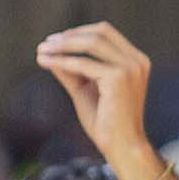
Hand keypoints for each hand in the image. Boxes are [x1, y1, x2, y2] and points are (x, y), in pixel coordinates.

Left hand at [34, 24, 156, 160]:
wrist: (122, 148)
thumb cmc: (106, 123)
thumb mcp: (84, 90)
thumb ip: (70, 71)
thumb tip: (49, 52)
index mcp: (135, 61)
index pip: (105, 33)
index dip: (79, 32)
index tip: (56, 40)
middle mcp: (136, 61)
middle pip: (99, 33)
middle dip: (69, 36)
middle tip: (46, 44)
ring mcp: (130, 68)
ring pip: (90, 44)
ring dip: (63, 45)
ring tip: (42, 50)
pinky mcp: (118, 78)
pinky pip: (83, 64)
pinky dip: (61, 61)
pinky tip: (45, 62)